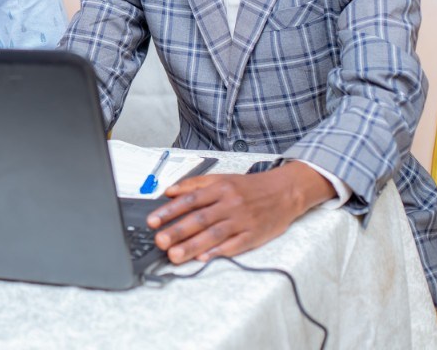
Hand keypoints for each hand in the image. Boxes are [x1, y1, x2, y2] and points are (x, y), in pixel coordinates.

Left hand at [146, 162, 334, 263]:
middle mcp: (230, 203)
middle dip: (177, 231)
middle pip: (199, 219)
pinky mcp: (254, 235)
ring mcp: (242, 220)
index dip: (169, 211)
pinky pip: (235, 245)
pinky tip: (203, 258)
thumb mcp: (221, 178)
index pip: (189, 200)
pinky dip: (218, 252)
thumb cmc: (248, 187)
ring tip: (174, 255)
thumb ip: (194, 184)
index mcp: (220, 188)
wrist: (285, 191)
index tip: (152, 221)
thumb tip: (168, 191)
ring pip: (214, 234)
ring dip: (193, 246)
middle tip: (159, 241)